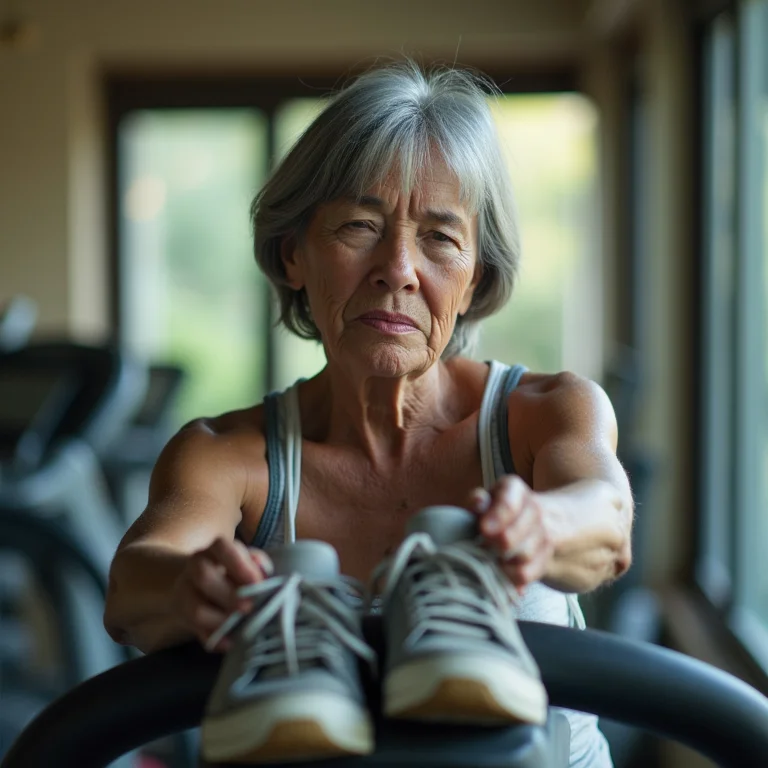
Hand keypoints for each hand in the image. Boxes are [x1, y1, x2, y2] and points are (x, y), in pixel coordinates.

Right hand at [172, 537, 271, 651]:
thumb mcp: (245, 560)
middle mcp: (195, 566)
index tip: (257, 582)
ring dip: (220, 619)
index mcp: (214, 549)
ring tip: (239, 625)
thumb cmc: (231, 571)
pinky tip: (228, 642)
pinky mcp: (182, 615)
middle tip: (249, 607)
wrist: (196, 583)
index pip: (221, 547)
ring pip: (195, 608)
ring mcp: (185, 591)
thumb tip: (263, 572)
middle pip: (204, 577)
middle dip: (229, 595)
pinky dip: (214, 638)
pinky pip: (196, 630)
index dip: (239, 564)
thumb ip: (257, 563)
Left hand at [468, 475, 554, 593]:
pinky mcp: (545, 558)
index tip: (484, 530)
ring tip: (488, 560)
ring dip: (502, 561)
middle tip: (482, 547)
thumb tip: (478, 502)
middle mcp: (535, 509)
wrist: (531, 519)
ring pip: (523, 555)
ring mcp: (544, 534)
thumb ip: (477, 500)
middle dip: (496, 544)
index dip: (496, 518)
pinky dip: (510, 577)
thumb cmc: (496, 509)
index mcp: (515, 489)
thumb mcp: (485, 499)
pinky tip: (499, 573)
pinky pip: (527, 573)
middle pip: (516, 533)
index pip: (509, 504)